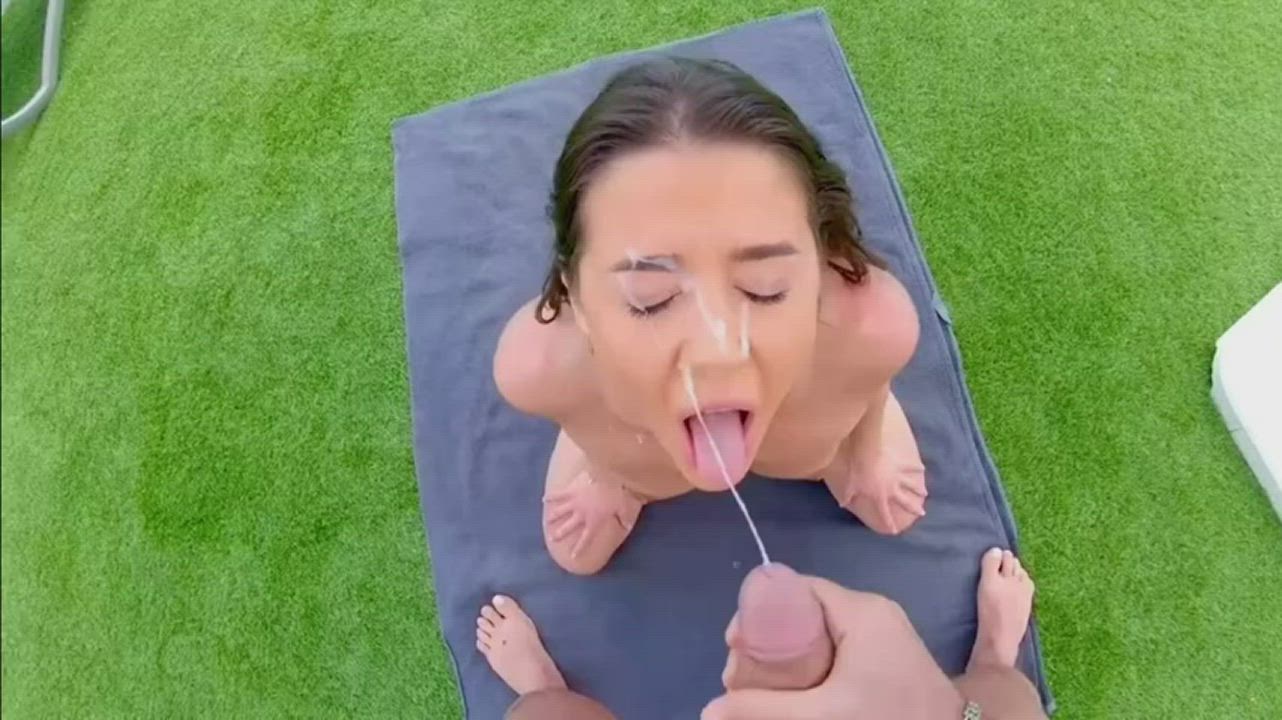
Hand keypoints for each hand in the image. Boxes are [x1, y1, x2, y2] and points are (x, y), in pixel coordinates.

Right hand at [543, 469, 640, 558]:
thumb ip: (624, 520)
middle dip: (560, 534)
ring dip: (553, 517)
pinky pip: (558, 494)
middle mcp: (581, 515)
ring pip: (560, 512)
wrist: (607, 476)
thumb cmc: (616, 493)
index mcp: (593, 522)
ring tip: (547, 522)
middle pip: (568, 527)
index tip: (573, 556)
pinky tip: (544, 499)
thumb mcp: (624, 509)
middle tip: (553, 539)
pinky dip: (551, 497)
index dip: (579, 548)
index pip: (585, 539)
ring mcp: (574, 503)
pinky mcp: (570, 490)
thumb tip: (627, 527)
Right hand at [704, 574, 964, 719]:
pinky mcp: (890, 655)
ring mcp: (885, 633)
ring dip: (788, 655)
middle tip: (744, 676)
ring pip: (820, 630)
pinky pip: (838, 645)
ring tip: (766, 688)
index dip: (759, 612)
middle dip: (767, 640)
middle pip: (803, 609)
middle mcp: (873, 611)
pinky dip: (812, 663)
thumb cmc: (890, 719)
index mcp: (859, 610)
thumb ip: (764, 710)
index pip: (795, 588)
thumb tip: (707, 711)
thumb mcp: (822, 716)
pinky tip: (797, 692)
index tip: (736, 648)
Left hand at [849, 450, 926, 534]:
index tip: (894, 530)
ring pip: (911, 485)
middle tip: (922, 514)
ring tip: (925, 493)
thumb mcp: (850, 486)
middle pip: (905, 501)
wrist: (867, 455)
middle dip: (914, 509)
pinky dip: (916, 468)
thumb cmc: (857, 471)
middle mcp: (892, 490)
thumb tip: (842, 504)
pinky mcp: (900, 465)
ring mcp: (898, 477)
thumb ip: (847, 496)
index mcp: (879, 497)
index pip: (884, 514)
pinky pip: (910, 467)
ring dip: (918, 490)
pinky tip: (922, 468)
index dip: (889, 523)